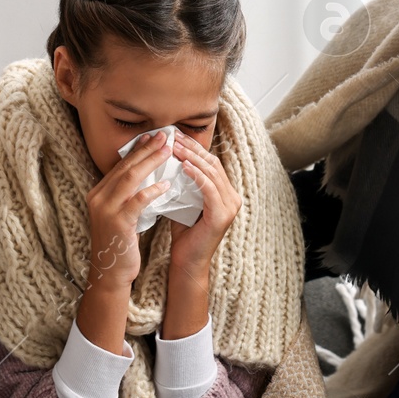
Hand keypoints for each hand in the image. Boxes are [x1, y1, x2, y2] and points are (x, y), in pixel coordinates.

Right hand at [85, 130, 173, 289]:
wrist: (111, 272)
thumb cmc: (121, 243)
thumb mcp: (122, 214)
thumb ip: (129, 195)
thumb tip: (149, 175)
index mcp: (99, 193)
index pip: (120, 165)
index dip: (138, 150)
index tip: (153, 137)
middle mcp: (98, 198)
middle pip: (125, 167)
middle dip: (146, 149)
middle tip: (164, 136)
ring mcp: (106, 209)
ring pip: (130, 178)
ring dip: (151, 162)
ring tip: (168, 151)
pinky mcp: (117, 222)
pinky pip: (137, 200)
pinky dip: (153, 190)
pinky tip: (167, 184)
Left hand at [167, 132, 239, 279]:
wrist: (186, 261)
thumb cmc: (183, 233)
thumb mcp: (183, 201)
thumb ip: (182, 183)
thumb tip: (166, 160)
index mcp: (224, 193)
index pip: (210, 163)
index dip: (194, 148)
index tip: (175, 136)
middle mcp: (232, 197)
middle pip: (212, 164)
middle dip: (192, 149)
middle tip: (174, 136)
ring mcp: (230, 207)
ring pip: (211, 174)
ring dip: (192, 158)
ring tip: (175, 147)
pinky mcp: (222, 216)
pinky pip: (210, 190)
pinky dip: (197, 176)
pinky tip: (184, 167)